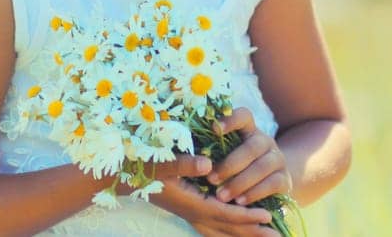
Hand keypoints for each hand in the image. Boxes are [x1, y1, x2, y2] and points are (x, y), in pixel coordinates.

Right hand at [143, 154, 278, 235]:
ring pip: (223, 232)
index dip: (246, 216)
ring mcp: (192, 215)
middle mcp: (193, 213)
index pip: (224, 213)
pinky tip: (240, 234)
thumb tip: (207, 164)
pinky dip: (230, 233)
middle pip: (229, 228)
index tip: (267, 216)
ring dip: (245, 235)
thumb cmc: (143, 166)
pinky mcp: (190, 212)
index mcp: (190, 203)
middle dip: (253, 232)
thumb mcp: (161, 161)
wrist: (124, 177)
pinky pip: (215, 229)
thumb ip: (183, 163)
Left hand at [205, 106, 292, 207]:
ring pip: (262, 167)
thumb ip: (213, 152)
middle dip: (230, 165)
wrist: (268, 184)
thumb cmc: (236, 169)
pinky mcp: (285, 179)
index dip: (231, 119)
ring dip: (240, 182)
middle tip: (211, 179)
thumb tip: (188, 157)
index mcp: (249, 131)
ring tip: (222, 196)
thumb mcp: (226, 157)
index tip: (214, 129)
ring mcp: (278, 160)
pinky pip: (272, 184)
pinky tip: (239, 202)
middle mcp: (265, 142)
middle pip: (252, 147)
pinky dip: (254, 193)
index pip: (244, 116)